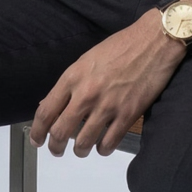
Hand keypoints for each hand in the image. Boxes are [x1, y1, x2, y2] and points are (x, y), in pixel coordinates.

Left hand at [30, 10, 184, 157]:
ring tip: (82, 149)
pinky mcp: (128, 114)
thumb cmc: (122, 45)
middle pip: (60, 132)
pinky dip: (103, 149)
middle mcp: (86, 93)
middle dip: (55, 147)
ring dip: (80, 150)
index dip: (37, 131)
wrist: (154, 41)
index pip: (46, 111)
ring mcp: (107, 105)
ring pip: (83, 143)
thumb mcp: (88, 58)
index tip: (38, 139)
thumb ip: (71, 83)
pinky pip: (108, 143)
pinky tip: (103, 146)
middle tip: (57, 150)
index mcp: (73, 76)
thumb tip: (55, 104)